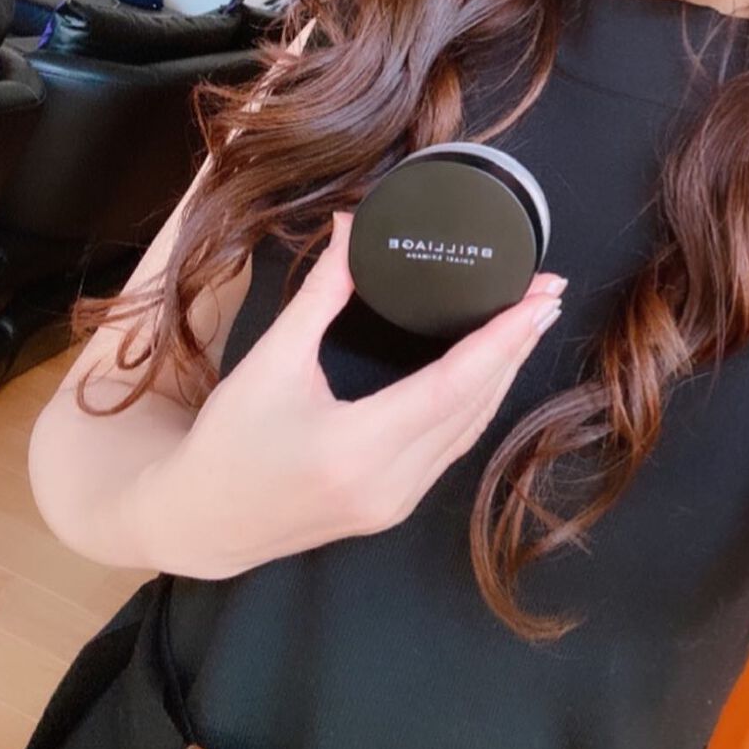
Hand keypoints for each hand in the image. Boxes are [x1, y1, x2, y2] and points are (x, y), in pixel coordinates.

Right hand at [134, 209, 566, 579]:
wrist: (200, 521)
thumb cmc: (228, 440)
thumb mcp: (270, 361)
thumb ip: (320, 295)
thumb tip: (351, 226)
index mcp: (357, 447)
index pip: (453, 385)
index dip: (502, 338)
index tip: (538, 297)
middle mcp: (389, 483)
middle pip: (475, 406)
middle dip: (516, 347)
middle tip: (547, 292)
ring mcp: (396, 502)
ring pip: (470, 430)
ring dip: (503, 374)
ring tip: (529, 321)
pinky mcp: (394, 507)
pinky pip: (452, 448)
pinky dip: (476, 403)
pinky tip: (490, 369)